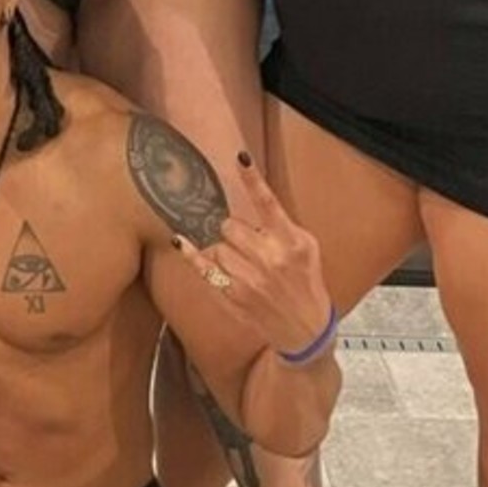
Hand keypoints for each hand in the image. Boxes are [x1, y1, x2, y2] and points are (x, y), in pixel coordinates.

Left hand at [174, 153, 334, 358]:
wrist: (306, 329)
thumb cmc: (306, 282)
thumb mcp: (307, 248)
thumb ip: (281, 227)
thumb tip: (254, 207)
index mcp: (292, 242)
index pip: (269, 204)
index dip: (253, 180)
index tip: (241, 157)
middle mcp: (270, 258)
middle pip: (231, 226)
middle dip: (234, 230)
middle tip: (245, 242)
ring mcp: (250, 278)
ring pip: (217, 246)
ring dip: (223, 247)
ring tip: (240, 260)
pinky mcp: (234, 294)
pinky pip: (205, 268)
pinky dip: (191, 254)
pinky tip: (180, 242)